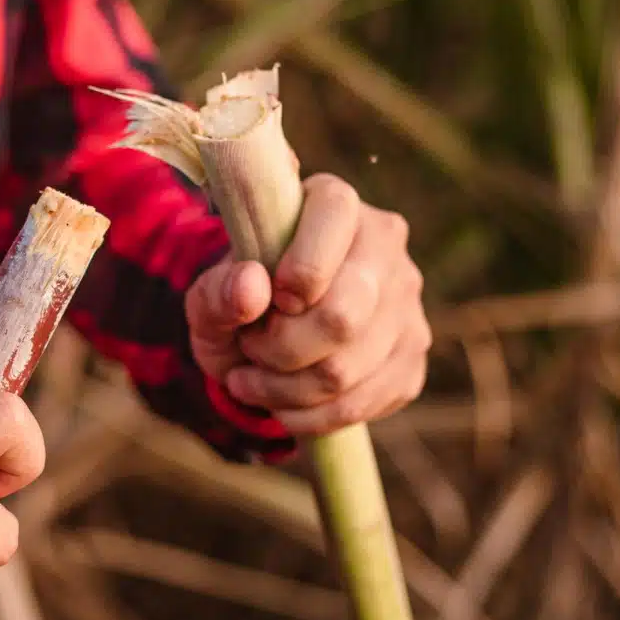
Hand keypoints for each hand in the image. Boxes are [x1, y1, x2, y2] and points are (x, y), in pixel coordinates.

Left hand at [186, 174, 430, 434]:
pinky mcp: (411, 359)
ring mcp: (407, 304)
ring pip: (346, 371)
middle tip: (250, 348)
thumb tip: (253, 287)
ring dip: (283, 391)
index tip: (267, 300)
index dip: (296, 270)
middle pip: (343, 315)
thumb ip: (219, 289)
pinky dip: (309, 417)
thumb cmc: (237, 302)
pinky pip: (361, 404)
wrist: (260, 339)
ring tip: (252, 380)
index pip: (335, 218)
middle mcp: (385, 246)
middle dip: (279, 348)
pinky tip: (283, 403)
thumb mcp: (209, 295)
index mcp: (334, 203)